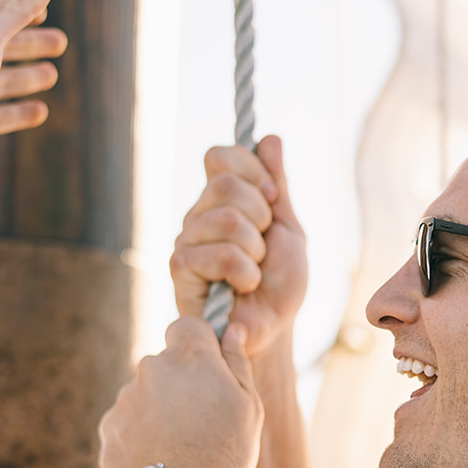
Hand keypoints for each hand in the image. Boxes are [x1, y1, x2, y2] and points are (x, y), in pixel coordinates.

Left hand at [99, 316, 263, 467]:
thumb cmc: (226, 450)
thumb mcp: (249, 404)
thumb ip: (237, 361)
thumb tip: (232, 330)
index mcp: (188, 356)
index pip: (185, 327)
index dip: (196, 344)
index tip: (206, 369)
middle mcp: (150, 368)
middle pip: (162, 365)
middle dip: (176, 383)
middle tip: (197, 419)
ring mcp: (124, 399)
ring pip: (142, 395)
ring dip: (156, 411)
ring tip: (177, 446)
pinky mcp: (107, 429)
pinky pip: (125, 424)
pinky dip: (138, 437)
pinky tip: (158, 459)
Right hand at [171, 135, 306, 359]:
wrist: (272, 328)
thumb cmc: (279, 283)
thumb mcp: (287, 228)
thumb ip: (278, 185)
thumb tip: (269, 139)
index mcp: (220, 199)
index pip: (219, 155)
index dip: (252, 171)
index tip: (272, 198)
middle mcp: (197, 214)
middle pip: (223, 184)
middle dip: (259, 215)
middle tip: (263, 244)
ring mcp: (185, 239)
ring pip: (225, 219)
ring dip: (255, 250)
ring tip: (254, 271)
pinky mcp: (180, 269)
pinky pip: (221, 254)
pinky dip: (246, 273)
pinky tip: (243, 287)